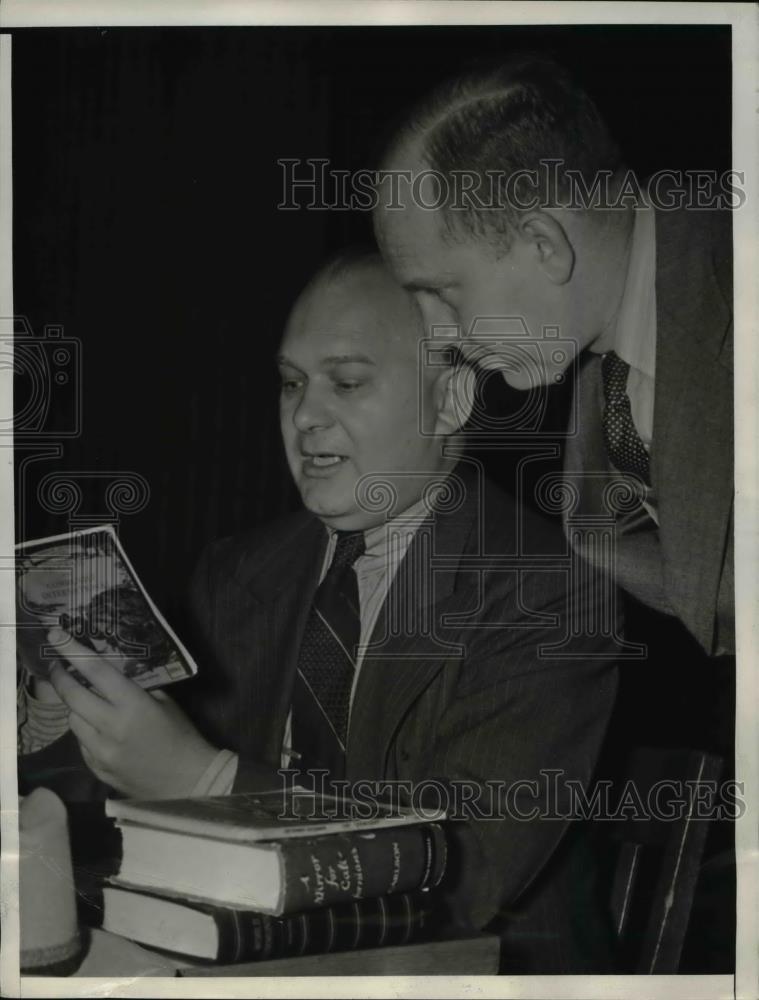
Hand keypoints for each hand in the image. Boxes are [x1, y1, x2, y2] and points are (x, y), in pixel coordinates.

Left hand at [48, 627, 217, 797]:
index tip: (55, 635)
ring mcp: (101, 752)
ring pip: (73, 721)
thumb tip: (111, 674)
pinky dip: (86, 732)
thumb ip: (136, 689)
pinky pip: (81, 744)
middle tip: (57, 666)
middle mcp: (111, 727)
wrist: (188, 781)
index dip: (73, 651)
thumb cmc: (182, 735)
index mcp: (132, 705)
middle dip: (60, 678)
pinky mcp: (97, 770)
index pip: (96, 671)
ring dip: (76, 707)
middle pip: (72, 697)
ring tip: (85, 700)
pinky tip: (99, 730)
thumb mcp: (165, 702)